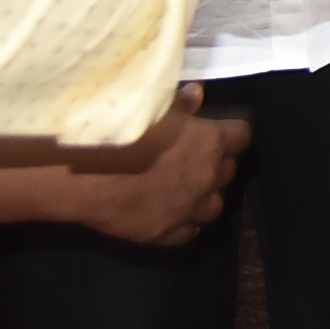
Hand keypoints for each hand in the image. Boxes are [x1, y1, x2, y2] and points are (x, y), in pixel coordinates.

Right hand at [53, 87, 249, 246]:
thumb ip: (180, 104)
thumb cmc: (123, 135)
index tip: (216, 131)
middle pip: (228, 170)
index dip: (229, 133)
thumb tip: (196, 94)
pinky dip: (184, 223)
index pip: (241, 135)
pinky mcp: (169, 235)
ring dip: (204, 196)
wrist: (88, 178)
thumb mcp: (154, 108)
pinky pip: (190, 232)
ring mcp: (191, 209)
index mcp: (211, 142)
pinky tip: (170, 214)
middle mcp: (209, 176)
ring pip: (215, 204)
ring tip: (185, 189)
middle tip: (194, 159)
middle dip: (215, 164)